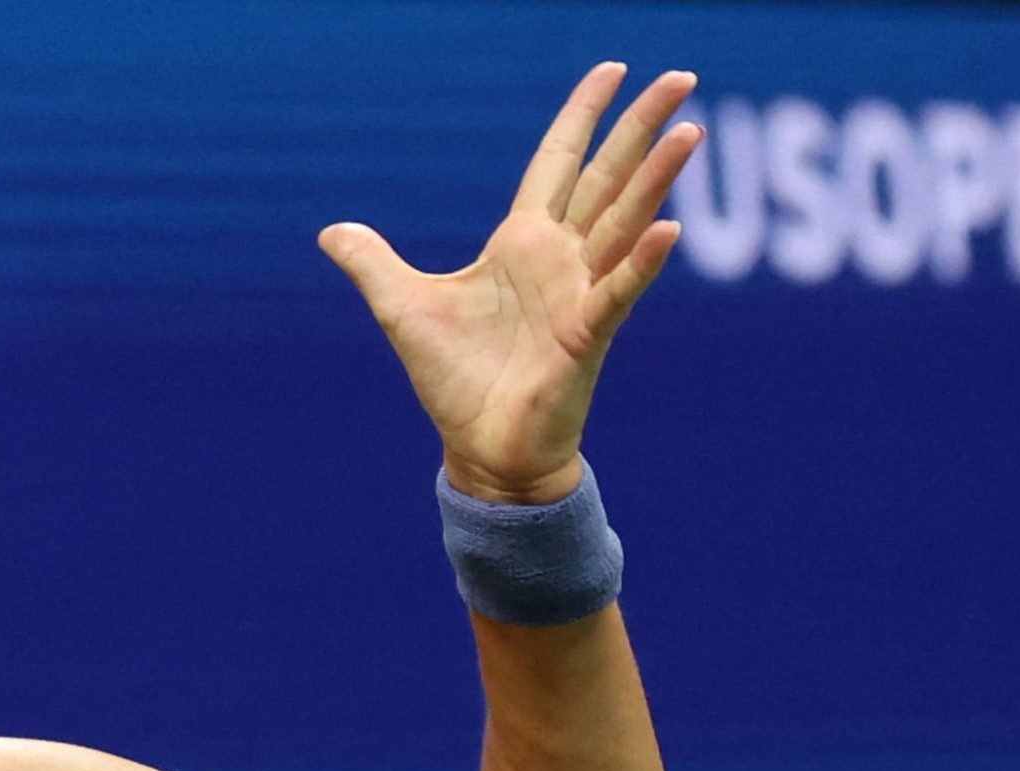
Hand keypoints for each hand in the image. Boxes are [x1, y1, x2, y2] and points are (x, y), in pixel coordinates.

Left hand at [320, 64, 700, 503]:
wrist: (483, 451)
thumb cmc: (455, 382)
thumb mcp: (402, 309)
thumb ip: (372, 264)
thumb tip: (330, 232)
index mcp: (521, 243)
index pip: (559, 162)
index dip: (582, 115)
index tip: (613, 69)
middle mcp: (560, 260)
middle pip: (607, 177)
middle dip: (640, 127)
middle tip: (681, 76)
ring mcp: (580, 295)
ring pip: (624, 222)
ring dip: (656, 178)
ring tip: (689, 131)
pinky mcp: (586, 337)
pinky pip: (618, 293)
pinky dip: (641, 263)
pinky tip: (668, 229)